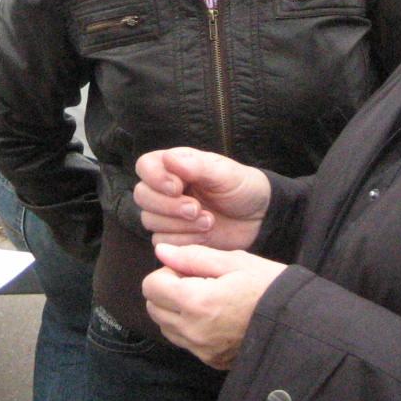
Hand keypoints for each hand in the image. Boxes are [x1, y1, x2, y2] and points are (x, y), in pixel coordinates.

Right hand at [133, 147, 270, 249]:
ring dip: (180, 224)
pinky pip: (162, 242)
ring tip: (209, 221)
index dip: (155, 178)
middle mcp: (165, 189)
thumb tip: (168, 159)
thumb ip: (197, 166)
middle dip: (169, 206)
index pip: (144, 166)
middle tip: (197, 208)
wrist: (258, 218)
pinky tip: (205, 235)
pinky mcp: (174, 236)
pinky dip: (184, 240)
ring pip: (150, 221)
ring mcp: (167, 214)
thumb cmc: (241, 187)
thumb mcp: (224, 173)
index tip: (177, 187)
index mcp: (173, 166)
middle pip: (142, 196)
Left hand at [141, 243, 285, 369]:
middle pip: (153, 307)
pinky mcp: (211, 360)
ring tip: (207, 300)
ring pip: (165, 327)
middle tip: (199, 283)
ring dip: (175, 311)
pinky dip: (189, 328)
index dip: (167, 272)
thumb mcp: (234, 262)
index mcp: (197, 302)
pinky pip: (185, 342)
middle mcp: (194, 331)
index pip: (151, 286)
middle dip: (167, 291)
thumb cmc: (269, 286)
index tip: (191, 270)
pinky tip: (215, 317)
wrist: (299, 323)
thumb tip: (161, 251)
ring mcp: (202, 350)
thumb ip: (193, 257)